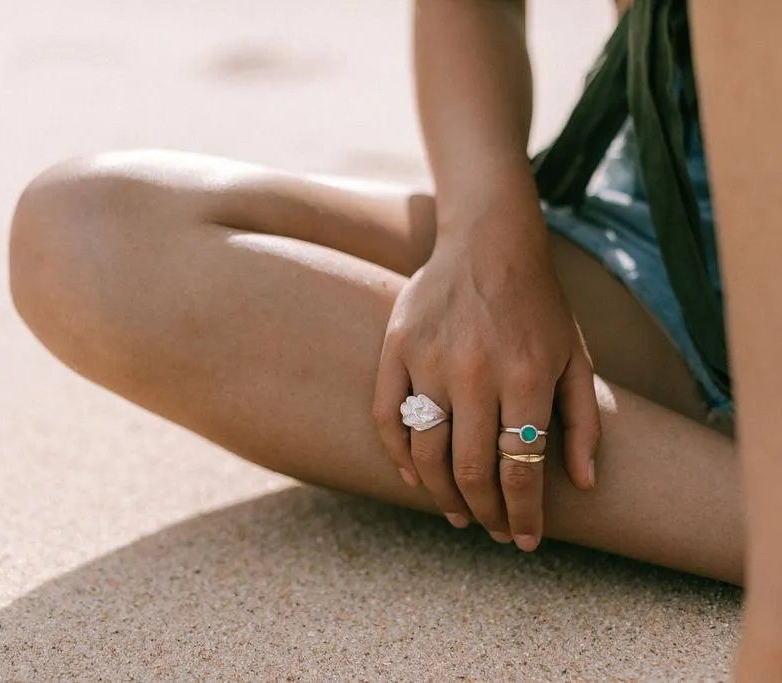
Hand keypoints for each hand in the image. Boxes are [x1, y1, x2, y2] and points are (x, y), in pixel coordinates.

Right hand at [373, 202, 599, 550]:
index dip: (523, 514)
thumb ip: (583, 421)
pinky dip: (398, 455)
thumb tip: (581, 485)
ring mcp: (430, 360)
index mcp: (527, 376)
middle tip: (492, 529)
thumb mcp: (577, 357)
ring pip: (425, 452)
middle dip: (485, 513)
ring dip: (441, 494)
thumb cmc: (539, 305)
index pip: (521, 469)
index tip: (523, 540)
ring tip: (458, 512)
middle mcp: (476, 372)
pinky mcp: (397, 348)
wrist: (488, 243)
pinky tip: (415, 476)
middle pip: (471, 470)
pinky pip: (387, 416)